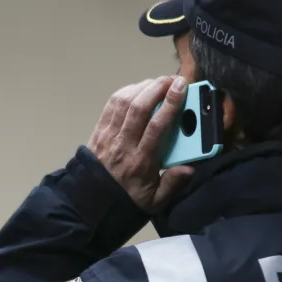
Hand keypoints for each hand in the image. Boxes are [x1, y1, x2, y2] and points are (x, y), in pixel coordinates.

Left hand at [87, 76, 193, 212]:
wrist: (92, 202)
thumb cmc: (127, 199)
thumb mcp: (154, 201)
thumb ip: (173, 184)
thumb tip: (190, 168)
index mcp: (141, 162)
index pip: (157, 126)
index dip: (171, 103)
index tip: (182, 87)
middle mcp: (124, 144)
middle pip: (139, 108)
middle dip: (158, 88)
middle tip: (173, 79)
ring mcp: (109, 135)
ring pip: (125, 102)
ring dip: (143, 86)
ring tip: (158, 82)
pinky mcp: (99, 130)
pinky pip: (111, 105)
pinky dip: (126, 92)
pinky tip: (138, 89)